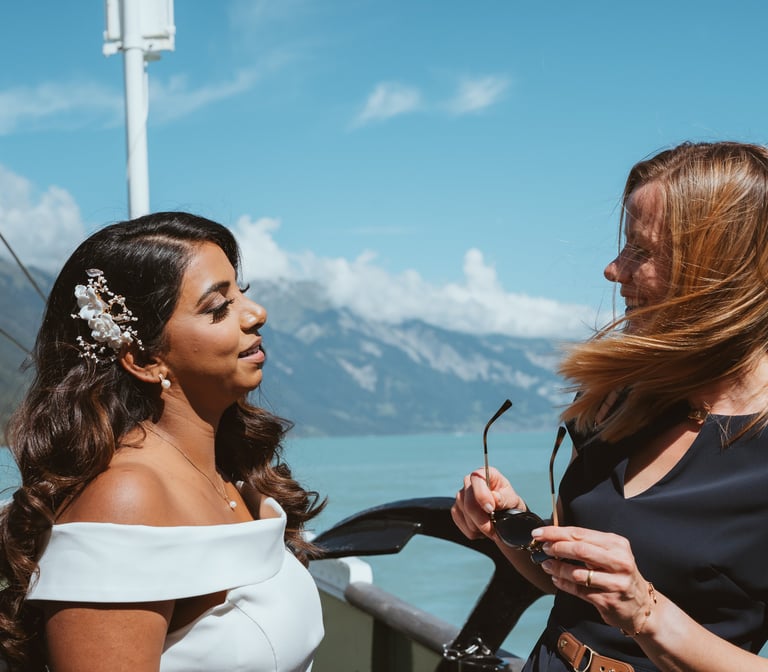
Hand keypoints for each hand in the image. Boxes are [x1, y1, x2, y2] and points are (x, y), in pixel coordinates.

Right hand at [451, 467, 525, 543]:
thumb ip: (505, 498)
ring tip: (490, 527)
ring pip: (465, 514)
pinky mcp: (456, 508)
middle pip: (469, 502)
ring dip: (478, 527)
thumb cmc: (509, 504)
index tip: (490, 510)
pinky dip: (472, 530)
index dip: (482, 495)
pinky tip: (481, 528)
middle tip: (494, 531)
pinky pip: (460, 522)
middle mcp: (470, 482)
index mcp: (486, 474)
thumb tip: (495, 497)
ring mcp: (461, 495)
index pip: (477, 479)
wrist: (504, 516)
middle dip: (482, 520)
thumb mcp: (513, 501)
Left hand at [534, 525, 653, 634]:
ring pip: (577, 573)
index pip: (581, 534)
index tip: (539, 533)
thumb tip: (553, 534)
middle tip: (542, 548)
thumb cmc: (618, 574)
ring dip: (557, 568)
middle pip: (580, 550)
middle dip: (556, 547)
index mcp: (617, 544)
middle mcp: (619, 561)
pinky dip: (563, 583)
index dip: (556, 533)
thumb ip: (586, 543)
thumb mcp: (610, 553)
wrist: (641, 606)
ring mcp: (615, 582)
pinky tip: (555, 578)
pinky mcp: (608, 600)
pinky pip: (579, 590)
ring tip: (546, 564)